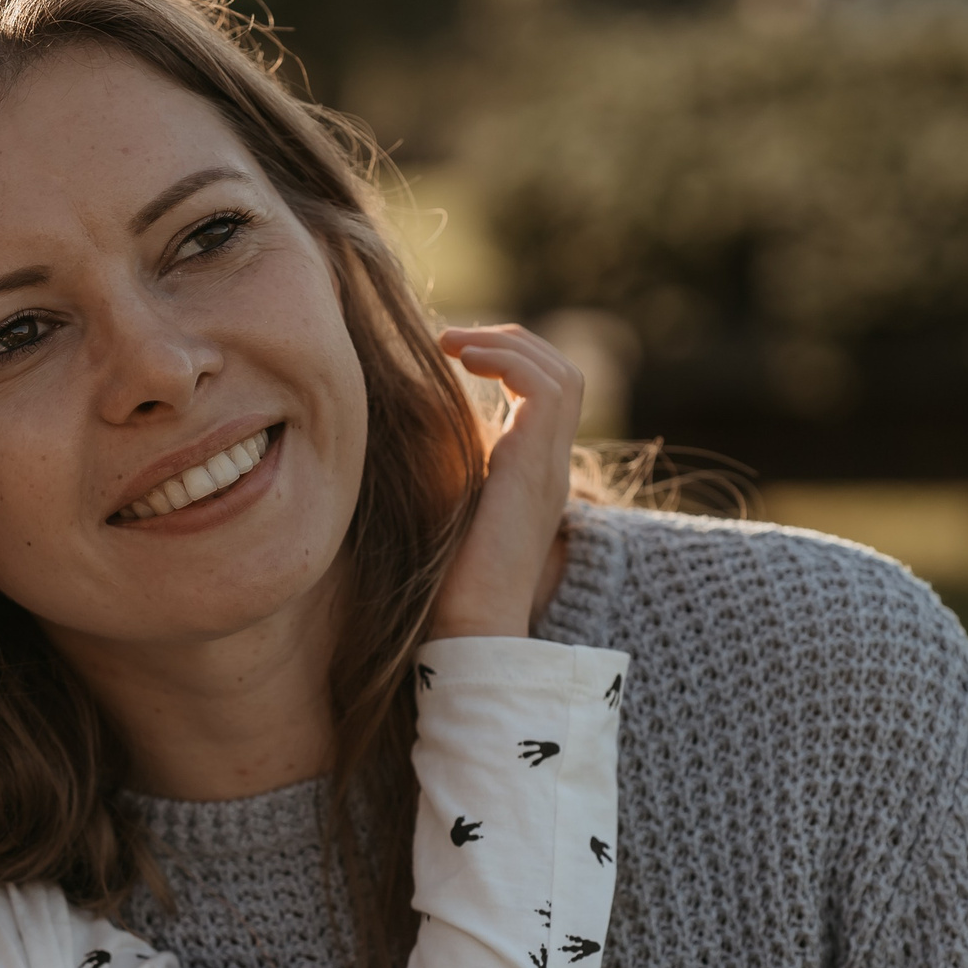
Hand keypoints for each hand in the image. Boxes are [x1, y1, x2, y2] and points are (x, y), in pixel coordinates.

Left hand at [428, 324, 585, 639]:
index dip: (508, 359)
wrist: (471, 625)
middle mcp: (551, 465)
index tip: (452, 356)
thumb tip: (404, 430)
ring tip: (454, 346)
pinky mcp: (535, 467)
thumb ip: (444, 469)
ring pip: (562, 375)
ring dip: (508, 344)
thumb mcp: (445, 506)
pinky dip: (507, 361)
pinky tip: (463, 362)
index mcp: (533, 472)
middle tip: (453, 342)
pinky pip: (544, 389)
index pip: (547, 393)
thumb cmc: (446, 581)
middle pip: (563, 373)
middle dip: (511, 342)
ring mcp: (549, 466)